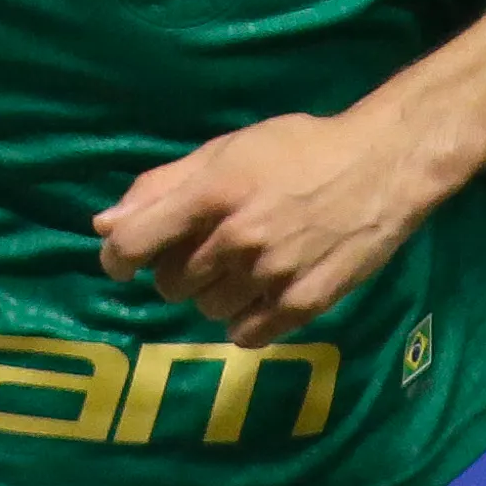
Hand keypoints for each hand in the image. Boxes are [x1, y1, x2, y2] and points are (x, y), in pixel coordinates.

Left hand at [94, 108, 437, 347]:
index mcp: (212, 193)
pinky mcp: (304, 303)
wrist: (381, 165)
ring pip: (208, 310)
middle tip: (209, 249)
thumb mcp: (227, 149)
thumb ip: (162, 185)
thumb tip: (104, 224)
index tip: (124, 263)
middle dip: (180, 269)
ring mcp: (272, 274)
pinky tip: (264, 293)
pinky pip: (247, 335)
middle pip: (171, 284)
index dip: (118, 259)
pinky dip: (246, 321)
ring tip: (247, 264)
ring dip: (216, 293)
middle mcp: (237, 238)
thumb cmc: (298, 149)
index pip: (133, 244)